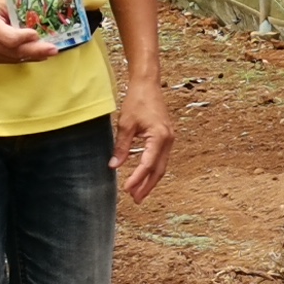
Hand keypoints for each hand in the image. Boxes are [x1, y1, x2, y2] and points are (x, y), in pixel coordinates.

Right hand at [0, 0, 62, 64]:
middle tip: (53, 49)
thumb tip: (41, 21)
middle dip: (36, 51)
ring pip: (14, 58)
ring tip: (48, 52)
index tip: (37, 34)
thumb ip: (19, 12)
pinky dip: (23, 56)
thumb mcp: (2, 1)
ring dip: (33, 55)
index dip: (24, 38)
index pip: (9, 38)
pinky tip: (35, 53)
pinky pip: (9, 60)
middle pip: (14, 51)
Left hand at [114, 73, 178, 200]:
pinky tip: (144, 175)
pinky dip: (153, 168)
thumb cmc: (136, 100)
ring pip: (162, 165)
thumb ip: (121, 147)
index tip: (126, 189)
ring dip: (150, 179)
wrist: (147, 84)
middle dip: (147, 186)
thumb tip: (114, 166)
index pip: (147, 165)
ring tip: (138, 192)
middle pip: (159, 170)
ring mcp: (169, 138)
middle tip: (136, 200)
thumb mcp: (125, 124)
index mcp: (159, 137)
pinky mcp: (166, 136)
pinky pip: (161, 157)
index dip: (137, 179)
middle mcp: (168, 139)